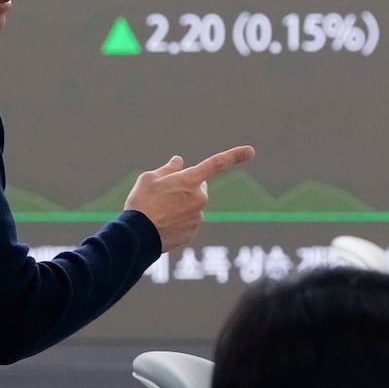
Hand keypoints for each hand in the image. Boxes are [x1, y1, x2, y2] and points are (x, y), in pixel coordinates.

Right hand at [124, 145, 254, 250]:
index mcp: (190, 180)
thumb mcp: (149, 179)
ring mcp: (197, 217)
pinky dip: (177, 222)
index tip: (251, 151)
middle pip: (198, 188)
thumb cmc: (141, 203)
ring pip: (191, 206)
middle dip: (186, 188)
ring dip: (180, 206)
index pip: (217, 163)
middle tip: (163, 194)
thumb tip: (179, 162)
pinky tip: (161, 224)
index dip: (234, 155)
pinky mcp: (192, 233)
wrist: (137, 236)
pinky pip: (187, 222)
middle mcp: (199, 198)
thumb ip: (168, 169)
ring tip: (158, 212)